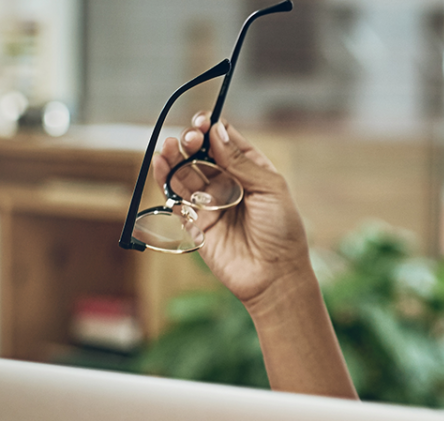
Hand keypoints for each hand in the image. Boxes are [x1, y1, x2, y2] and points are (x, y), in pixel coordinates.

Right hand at [153, 112, 312, 309]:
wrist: (274, 275)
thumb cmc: (282, 231)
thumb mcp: (269, 188)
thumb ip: (240, 161)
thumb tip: (217, 131)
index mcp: (251, 171)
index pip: (226, 141)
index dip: (212, 129)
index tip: (203, 122)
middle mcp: (228, 184)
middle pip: (202, 154)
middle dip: (192, 142)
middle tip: (189, 138)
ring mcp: (210, 202)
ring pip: (185, 173)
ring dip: (175, 157)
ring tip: (171, 146)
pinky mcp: (194, 222)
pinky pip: (176, 197)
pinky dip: (166, 180)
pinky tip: (161, 163)